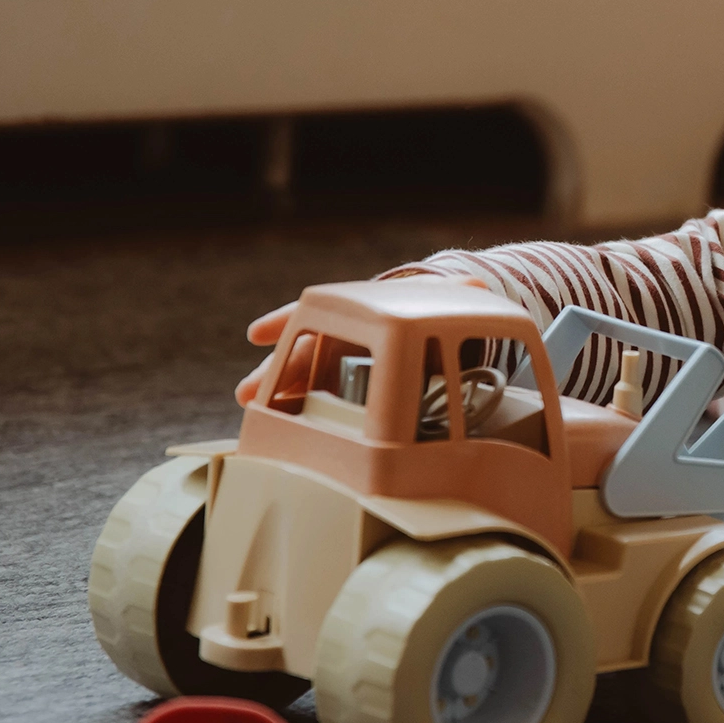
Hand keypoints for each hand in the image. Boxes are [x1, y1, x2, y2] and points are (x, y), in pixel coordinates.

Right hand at [233, 275, 491, 405]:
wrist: (447, 329)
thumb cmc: (436, 308)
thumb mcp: (445, 302)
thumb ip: (456, 298)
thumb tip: (476, 287)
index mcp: (364, 311)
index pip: (318, 311)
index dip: (287, 320)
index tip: (258, 334)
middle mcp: (348, 336)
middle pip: (306, 352)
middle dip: (275, 371)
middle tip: (246, 392)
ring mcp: (349, 364)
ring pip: (308, 381)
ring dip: (280, 397)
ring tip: (252, 415)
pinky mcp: (359, 392)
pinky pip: (329, 404)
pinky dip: (307, 417)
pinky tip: (286, 435)